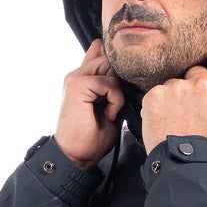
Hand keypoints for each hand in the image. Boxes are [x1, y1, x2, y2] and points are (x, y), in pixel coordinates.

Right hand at [54, 37, 124, 171]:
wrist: (77, 155)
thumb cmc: (93, 137)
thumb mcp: (110, 107)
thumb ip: (115, 89)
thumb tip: (129, 75)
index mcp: (84, 78)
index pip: (100, 50)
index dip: (115, 61)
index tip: (125, 81)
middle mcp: (78, 74)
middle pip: (109, 58)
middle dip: (120, 80)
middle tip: (116, 105)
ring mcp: (76, 78)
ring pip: (109, 67)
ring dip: (117, 91)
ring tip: (111, 111)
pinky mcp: (77, 85)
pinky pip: (108, 82)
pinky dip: (115, 99)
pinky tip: (109, 114)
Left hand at [140, 44, 206, 154]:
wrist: (185, 163)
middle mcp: (202, 83)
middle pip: (196, 71)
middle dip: (193, 87)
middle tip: (193, 112)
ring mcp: (177, 88)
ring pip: (175, 83)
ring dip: (175, 97)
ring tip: (178, 120)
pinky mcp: (156, 95)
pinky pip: (157, 92)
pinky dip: (159, 105)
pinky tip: (164, 120)